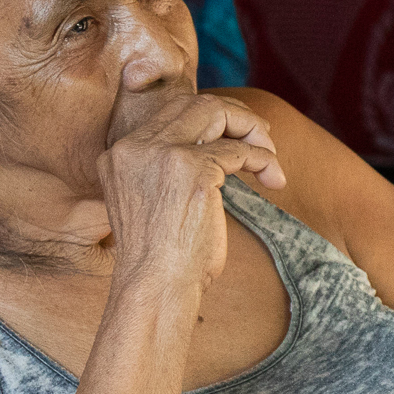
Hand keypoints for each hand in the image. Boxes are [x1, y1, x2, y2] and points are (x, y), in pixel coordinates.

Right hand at [96, 90, 284, 290]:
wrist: (155, 290)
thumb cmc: (164, 259)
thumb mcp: (158, 202)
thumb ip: (174, 168)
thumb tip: (222, 144)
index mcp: (120, 154)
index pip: (173, 112)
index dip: (213, 118)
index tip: (237, 138)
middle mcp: (134, 147)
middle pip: (196, 103)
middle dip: (237, 116)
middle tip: (263, 141)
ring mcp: (160, 154)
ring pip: (217, 113)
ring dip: (253, 131)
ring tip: (270, 159)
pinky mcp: (190, 169)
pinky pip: (238, 150)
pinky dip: (263, 159)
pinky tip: (273, 178)